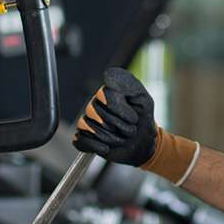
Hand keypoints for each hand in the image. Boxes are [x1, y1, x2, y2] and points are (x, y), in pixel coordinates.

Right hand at [74, 68, 197, 183]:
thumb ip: (129, 84)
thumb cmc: (143, 120)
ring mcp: (89, 121)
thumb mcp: (144, 99)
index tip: (134, 119)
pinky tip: (106, 148)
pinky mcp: (85, 138)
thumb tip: (107, 75)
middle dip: (118, 125)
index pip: (104, 95)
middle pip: (95, 112)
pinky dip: (95, 146)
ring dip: (110, 137)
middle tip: (130, 131)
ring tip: (121, 139)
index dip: (120, 109)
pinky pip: (80, 139)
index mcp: (107, 93)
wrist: (144, 145)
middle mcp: (95, 105)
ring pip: (88, 126)